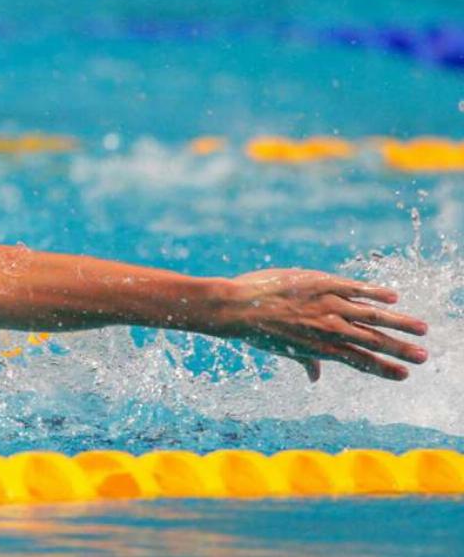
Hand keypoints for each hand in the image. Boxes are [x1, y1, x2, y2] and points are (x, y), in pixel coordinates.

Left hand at [214, 269, 427, 381]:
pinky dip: (374, 292)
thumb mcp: (283, 350)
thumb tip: (315, 378)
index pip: (360, 361)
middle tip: (424, 356)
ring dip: (398, 323)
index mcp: (321, 348)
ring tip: (422, 329)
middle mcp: (328, 329)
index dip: (384, 369)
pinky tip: (394, 296)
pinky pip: (353, 288)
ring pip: (371, 316)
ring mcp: (326, 305)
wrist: (237, 306)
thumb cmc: (257, 330)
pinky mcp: (321, 283)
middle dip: (400, 350)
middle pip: (372, 342)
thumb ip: (305, 361)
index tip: (405, 374)